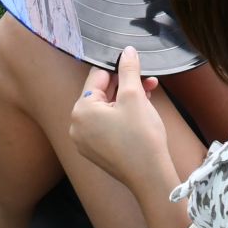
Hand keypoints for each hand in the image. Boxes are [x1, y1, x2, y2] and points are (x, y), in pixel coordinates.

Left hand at [69, 47, 172, 194]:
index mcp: (80, 110)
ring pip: (107, 110)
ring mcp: (86, 142)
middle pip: (102, 94)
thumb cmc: (140, 137)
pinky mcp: (98, 152)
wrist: (150, 176)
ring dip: (128, 100)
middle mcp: (77, 127)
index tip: (134, 64)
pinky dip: (123, 116)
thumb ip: (128, 70)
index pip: (97, 77)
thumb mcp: (134, 96)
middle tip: (148, 81)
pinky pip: (108, 125)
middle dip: (126, 85)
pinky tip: (142, 112)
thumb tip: (127, 51)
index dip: (118, 69)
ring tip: (149, 95)